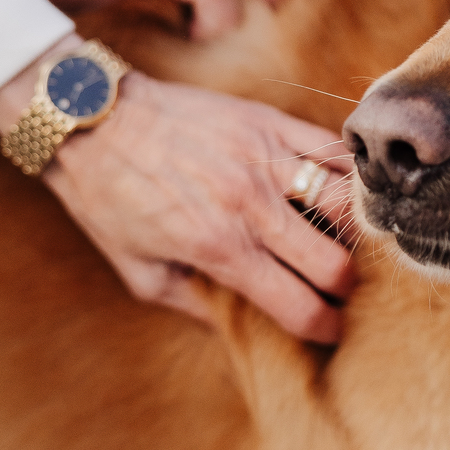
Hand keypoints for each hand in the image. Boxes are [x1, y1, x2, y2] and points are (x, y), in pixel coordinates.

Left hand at [0, 56, 355, 340]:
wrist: (92, 118)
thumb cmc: (109, 198)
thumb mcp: (138, 272)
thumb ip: (194, 304)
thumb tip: (238, 327)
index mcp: (218, 248)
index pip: (298, 307)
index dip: (325, 329)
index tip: (332, 331)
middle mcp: (249, 206)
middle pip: (334, 263)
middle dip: (348, 289)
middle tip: (347, 292)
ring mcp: (264, 159)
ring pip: (346, 204)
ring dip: (357, 233)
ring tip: (353, 243)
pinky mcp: (268, 122)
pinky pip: (332, 150)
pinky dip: (349, 175)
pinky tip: (348, 190)